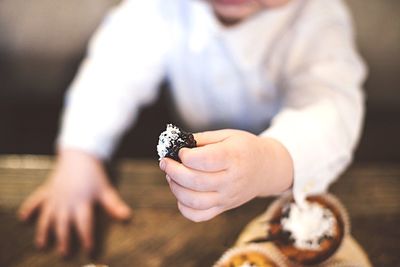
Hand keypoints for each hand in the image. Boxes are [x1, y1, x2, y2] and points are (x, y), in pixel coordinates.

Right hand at [18, 149, 131, 255]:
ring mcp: (55, 197)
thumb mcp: (106, 190)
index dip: (87, 238)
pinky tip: (23, 218)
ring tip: (42, 244)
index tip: (89, 249)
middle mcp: (66, 203)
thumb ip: (115, 205)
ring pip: (47, 218)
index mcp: (82, 203)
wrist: (80, 154)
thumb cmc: (95, 174)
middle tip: (64, 253)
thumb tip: (128, 216)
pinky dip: (29, 208)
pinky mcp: (48, 190)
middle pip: (64, 225)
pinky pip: (36, 200)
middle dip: (64, 240)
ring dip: (44, 231)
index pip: (85, 225)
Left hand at [159, 129, 292, 221]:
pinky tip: (181, 193)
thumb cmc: (245, 148)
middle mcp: (232, 181)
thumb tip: (176, 143)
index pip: (205, 160)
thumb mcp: (228, 135)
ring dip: (175, 188)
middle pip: (196, 181)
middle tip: (166, 162)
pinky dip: (184, 207)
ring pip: (194, 201)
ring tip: (171, 176)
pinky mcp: (223, 208)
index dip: (186, 156)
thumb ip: (203, 139)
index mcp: (234, 158)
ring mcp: (227, 198)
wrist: (267, 168)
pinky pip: (199, 216)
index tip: (181, 150)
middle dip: (173, 171)